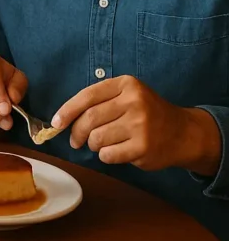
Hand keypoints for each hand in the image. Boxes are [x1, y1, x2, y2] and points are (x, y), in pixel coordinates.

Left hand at [52, 75, 210, 170]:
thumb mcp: (127, 96)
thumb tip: (61, 119)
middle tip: (75, 141)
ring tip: (101, 144)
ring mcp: (140, 125)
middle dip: (76, 133)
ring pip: (96, 138)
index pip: (87, 96)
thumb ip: (99, 101)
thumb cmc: (146, 114)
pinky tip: (116, 151)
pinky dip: (106, 156)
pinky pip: (108, 155)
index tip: (56, 123)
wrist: (183, 133)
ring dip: (93, 145)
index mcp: (127, 84)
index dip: (67, 111)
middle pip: (89, 119)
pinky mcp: (143, 147)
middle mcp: (134, 102)